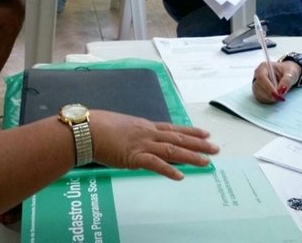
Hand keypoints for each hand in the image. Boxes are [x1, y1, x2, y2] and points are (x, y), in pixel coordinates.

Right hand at [90, 110, 218, 179]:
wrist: (85, 129)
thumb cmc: (97, 126)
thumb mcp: (120, 126)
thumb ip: (130, 132)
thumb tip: (132, 137)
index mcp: (144, 126)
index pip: (172, 128)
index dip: (190, 131)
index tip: (205, 134)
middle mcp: (147, 133)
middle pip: (178, 138)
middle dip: (198, 144)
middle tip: (215, 149)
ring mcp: (142, 144)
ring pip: (172, 150)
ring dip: (190, 156)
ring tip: (206, 162)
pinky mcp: (134, 157)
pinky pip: (154, 164)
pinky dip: (168, 169)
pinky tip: (180, 176)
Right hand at [252, 61, 299, 102]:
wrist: (288, 74)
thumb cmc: (288, 70)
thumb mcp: (291, 73)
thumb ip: (287, 80)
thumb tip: (282, 90)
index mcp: (264, 67)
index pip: (261, 77)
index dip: (268, 86)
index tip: (277, 94)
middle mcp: (257, 75)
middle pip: (258, 86)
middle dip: (269, 94)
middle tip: (280, 97)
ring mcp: (257, 83)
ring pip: (258, 94)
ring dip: (269, 98)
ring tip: (279, 96)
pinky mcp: (258, 91)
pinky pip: (260, 98)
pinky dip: (268, 100)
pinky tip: (275, 97)